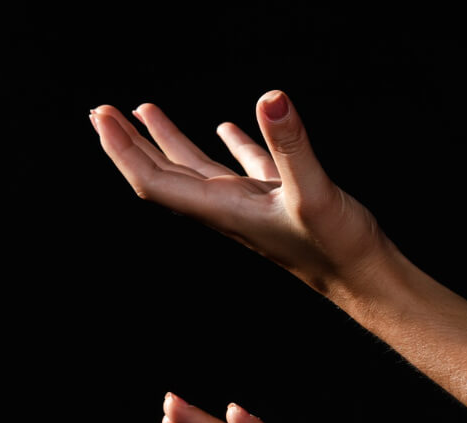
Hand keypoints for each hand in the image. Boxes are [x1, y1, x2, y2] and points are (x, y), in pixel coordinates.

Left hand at [91, 92, 391, 292]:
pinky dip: (227, 145)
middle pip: (165, 175)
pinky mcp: (277, 201)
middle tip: (100, 111)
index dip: (125, 150)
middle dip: (130, 143)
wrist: (366, 280)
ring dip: (167, 142)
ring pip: (197, 169)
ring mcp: (250, 206)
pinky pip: (242, 167)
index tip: (102, 118)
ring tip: (144, 111)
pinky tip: (225, 127)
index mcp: (223, 210)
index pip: (157, 180)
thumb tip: (272, 99)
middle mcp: (227, 209)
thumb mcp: (315, 192)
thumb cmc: (337, 247)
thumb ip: (291, 145)